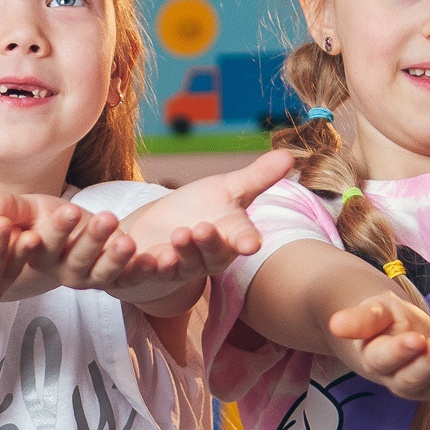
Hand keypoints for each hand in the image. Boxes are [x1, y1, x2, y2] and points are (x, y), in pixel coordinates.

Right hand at [0, 193, 140, 290]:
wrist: (78, 232)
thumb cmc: (48, 217)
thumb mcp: (30, 207)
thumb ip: (10, 207)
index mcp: (38, 254)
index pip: (40, 244)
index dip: (49, 233)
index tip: (53, 219)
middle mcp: (63, 271)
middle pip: (76, 258)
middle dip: (90, 240)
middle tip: (103, 217)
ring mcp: (91, 278)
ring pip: (103, 272)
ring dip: (116, 258)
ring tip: (127, 239)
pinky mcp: (117, 280)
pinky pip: (132, 279)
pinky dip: (147, 270)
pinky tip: (160, 257)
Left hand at [116, 149, 292, 276]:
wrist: (160, 231)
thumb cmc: (200, 208)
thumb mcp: (227, 189)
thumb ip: (256, 177)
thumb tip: (290, 156)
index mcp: (228, 238)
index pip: (241, 240)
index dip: (245, 241)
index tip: (251, 243)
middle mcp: (205, 258)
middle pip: (210, 255)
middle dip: (207, 243)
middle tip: (201, 228)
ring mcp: (177, 268)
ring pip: (179, 266)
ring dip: (178, 255)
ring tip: (177, 236)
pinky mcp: (146, 272)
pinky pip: (144, 273)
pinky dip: (142, 266)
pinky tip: (139, 252)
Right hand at [327, 290, 429, 402]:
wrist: (398, 333)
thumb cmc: (383, 319)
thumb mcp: (371, 310)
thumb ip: (358, 319)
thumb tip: (336, 324)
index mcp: (375, 361)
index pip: (385, 360)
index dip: (400, 352)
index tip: (415, 338)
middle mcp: (398, 381)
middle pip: (415, 378)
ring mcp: (424, 390)